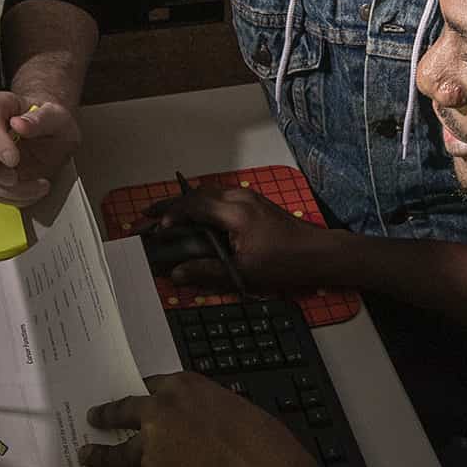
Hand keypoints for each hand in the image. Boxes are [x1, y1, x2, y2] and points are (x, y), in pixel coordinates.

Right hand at [0, 92, 79, 205]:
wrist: (55, 136)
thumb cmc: (52, 121)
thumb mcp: (57, 116)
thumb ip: (42, 118)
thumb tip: (19, 124)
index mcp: (0, 106)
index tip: (13, 159)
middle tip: (13, 180)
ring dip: (6, 190)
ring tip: (38, 186)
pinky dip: (13, 197)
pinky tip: (34, 190)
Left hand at [78, 373, 321, 466]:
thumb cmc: (262, 439)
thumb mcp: (232, 407)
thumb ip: (205, 411)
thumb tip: (197, 426)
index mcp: (183, 386)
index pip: (151, 385)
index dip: (142, 395)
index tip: (133, 397)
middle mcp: (160, 410)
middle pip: (123, 412)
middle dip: (106, 416)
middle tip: (93, 418)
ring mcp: (152, 446)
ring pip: (118, 452)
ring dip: (100, 455)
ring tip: (87, 455)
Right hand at [145, 185, 340, 290]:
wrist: (318, 253)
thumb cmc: (284, 262)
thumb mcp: (243, 271)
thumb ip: (207, 271)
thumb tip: (177, 273)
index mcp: (234, 211)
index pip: (193, 205)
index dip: (171, 216)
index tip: (156, 229)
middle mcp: (239, 197)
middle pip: (197, 194)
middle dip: (171, 205)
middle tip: (147, 215)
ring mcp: (248, 198)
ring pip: (208, 193)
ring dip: (186, 203)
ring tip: (166, 215)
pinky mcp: (255, 203)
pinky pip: (220, 197)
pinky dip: (202, 204)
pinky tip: (196, 217)